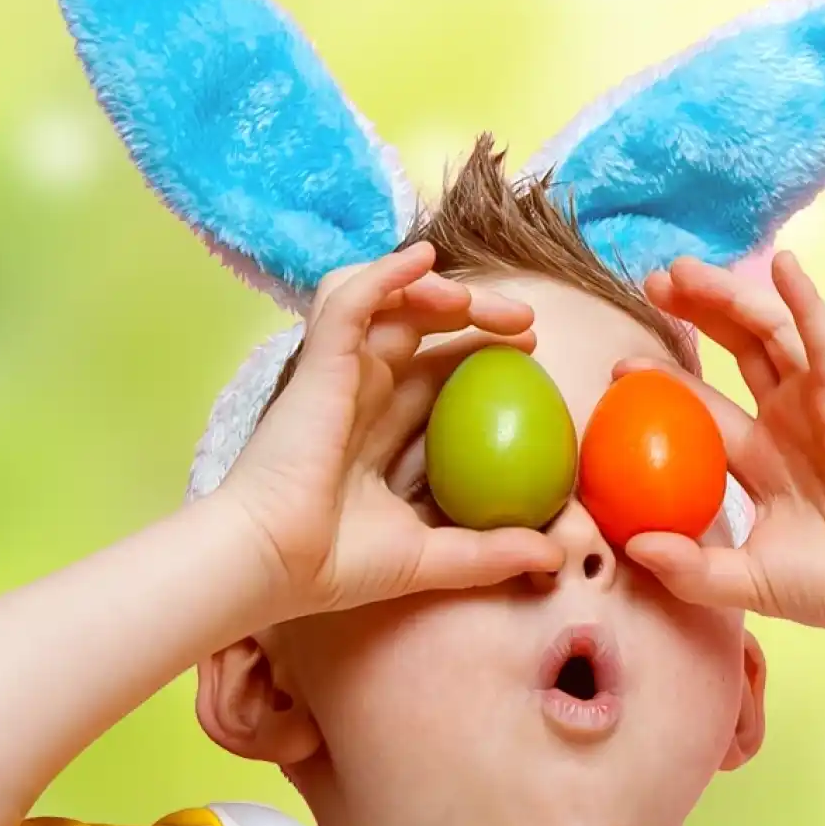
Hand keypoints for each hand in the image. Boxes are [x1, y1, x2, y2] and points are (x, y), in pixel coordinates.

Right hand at [213, 241, 567, 620]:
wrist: (271, 564)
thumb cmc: (334, 564)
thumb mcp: (432, 558)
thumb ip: (490, 552)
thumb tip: (552, 554)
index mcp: (380, 428)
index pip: (434, 372)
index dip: (479, 352)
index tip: (529, 350)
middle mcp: (360, 393)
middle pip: (420, 329)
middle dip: (475, 313)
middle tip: (525, 324)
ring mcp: (338, 373)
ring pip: (385, 301)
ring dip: (433, 289)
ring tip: (477, 302)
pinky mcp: (319, 362)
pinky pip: (348, 299)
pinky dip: (383, 275)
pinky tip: (421, 261)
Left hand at [612, 249, 824, 635]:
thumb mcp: (746, 581)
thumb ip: (691, 568)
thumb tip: (632, 546)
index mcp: (760, 458)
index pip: (704, 405)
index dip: (665, 380)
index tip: (619, 367)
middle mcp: (787, 421)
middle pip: (736, 351)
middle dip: (696, 313)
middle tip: (651, 283)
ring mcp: (819, 406)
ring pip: (769, 335)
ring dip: (729, 298)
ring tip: (685, 272)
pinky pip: (824, 344)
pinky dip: (805, 304)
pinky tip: (784, 267)